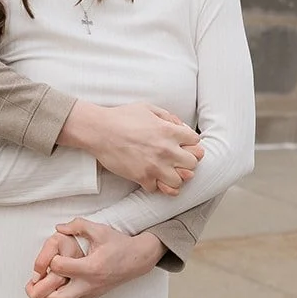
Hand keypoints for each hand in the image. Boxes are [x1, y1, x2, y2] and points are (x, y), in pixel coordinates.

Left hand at [25, 220, 164, 297]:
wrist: (137, 259)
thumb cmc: (118, 244)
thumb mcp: (100, 230)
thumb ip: (78, 226)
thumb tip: (59, 228)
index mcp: (90, 267)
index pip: (59, 267)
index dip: (50, 259)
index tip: (52, 253)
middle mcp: (89, 284)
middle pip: (56, 297)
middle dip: (42, 289)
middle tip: (39, 276)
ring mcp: (89, 294)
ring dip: (47, 297)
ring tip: (45, 283)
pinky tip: (56, 286)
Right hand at [58, 102, 204, 194]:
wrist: (99, 131)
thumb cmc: (121, 117)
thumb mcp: (148, 108)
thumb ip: (168, 117)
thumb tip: (180, 127)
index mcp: (170, 131)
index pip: (196, 142)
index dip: (191, 144)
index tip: (183, 145)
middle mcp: (167, 150)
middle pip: (192, 163)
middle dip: (186, 162)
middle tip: (176, 160)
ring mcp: (155, 166)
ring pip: (179, 181)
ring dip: (174, 177)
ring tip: (165, 172)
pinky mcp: (142, 177)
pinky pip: (157, 189)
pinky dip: (155, 185)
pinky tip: (150, 177)